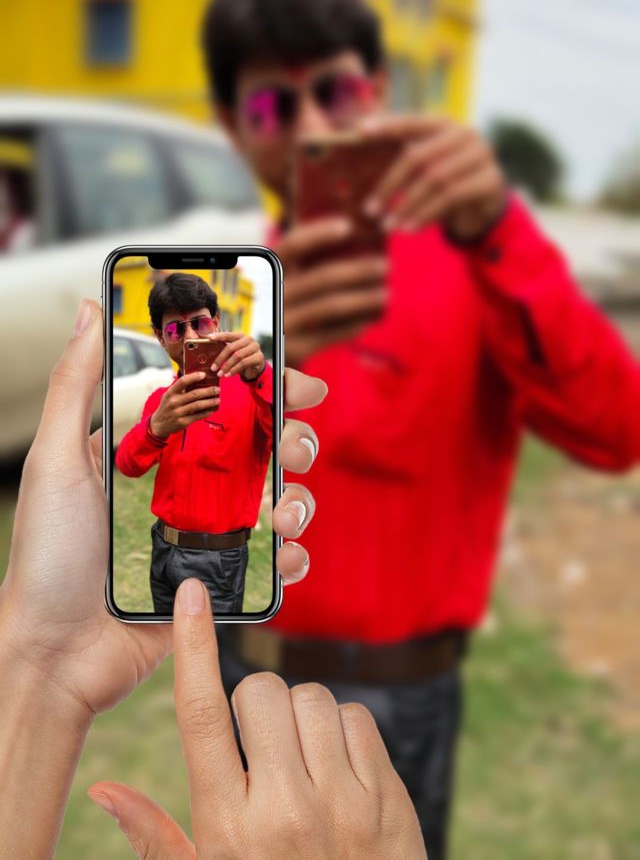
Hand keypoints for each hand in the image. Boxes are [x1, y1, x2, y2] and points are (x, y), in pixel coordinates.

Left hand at [0, 299, 326, 720]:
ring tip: (284, 513)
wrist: (55, 654)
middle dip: (293, 439)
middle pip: (263, 447)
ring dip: (300, 498)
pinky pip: (274, 561)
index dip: (264, 385)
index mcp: (157, 449)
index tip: (295, 379)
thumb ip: (76, 383)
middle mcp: (190, 485)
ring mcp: (210, 532)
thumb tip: (90, 309)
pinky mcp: (222, 579)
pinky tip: (284, 556)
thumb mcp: (55, 458)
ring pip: (280, 499)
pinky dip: (293, 556)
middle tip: (294, 446)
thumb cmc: (47, 555)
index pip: (221, 401)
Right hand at [87, 577, 427, 859]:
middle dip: (255, 702)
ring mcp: (343, 803)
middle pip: (261, 692)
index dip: (193, 647)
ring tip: (299, 760)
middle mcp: (286, 810)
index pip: (201, 717)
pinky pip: (357, 717)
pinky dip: (342, 729)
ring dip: (300, 715)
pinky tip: (335, 768)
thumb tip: (103, 789)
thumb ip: (155, 836)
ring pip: (313, 697)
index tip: (191, 595)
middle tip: (260, 744)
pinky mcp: (387, 798)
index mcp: (229, 827)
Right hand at [150, 373, 220, 438]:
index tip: (204, 374)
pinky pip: (198, 416)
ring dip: (210, 402)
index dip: (194, 377)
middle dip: (208, 391)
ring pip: (198, 405)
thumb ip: (180, 389)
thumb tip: (198, 380)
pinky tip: (212, 410)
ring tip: (218, 399)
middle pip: (195, 394)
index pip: (183, 381)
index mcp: (171, 393)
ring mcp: (178, 412)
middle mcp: (174, 402)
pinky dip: (206, 412)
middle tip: (218, 389)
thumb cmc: (167, 407)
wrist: (158, 425)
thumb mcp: (169, 396)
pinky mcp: (183, 422)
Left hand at [207, 331, 265, 379]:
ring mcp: (255, 347)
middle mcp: (249, 339)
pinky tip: (228, 375)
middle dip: (220, 358)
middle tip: (213, 368)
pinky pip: (244, 363)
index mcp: (240, 336)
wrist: (254, 368)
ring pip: (237, 356)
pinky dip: (234, 370)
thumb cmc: (240, 359)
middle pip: (231, 347)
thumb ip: (223, 349)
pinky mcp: (259, 357)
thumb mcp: (232, 353)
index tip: (209, 337)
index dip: (219, 336)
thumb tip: (207, 351)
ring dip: (227, 366)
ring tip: (220, 374)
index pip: (228, 335)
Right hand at [278, 218, 387, 366]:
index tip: (349, 226)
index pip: (292, 244)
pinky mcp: (294, 348)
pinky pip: (332, 334)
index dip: (320, 233)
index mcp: (268, 272)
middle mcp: (272, 295)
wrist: (263, 352)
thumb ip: (304, 264)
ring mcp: (282, 323)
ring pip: (332, 306)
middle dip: (360, 270)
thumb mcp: (283, 282)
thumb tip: (355, 239)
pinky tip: (370, 318)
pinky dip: (354, 325)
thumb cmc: (282, 307)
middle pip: (323, 277)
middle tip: (385, 266)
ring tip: (385, 294)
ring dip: (364, 298)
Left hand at [361, 115, 507, 240]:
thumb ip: (401, 155)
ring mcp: (481, 155)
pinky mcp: (490, 180)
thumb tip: (360, 138)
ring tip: (388, 225)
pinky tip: (410, 229)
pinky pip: (451, 197)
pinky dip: (426, 215)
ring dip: (407, 206)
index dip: (387, 125)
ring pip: (435, 180)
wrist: (484, 204)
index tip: (361, 131)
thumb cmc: (445, 182)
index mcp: (445, 124)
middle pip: (419, 156)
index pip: (412, 122)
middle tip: (370, 209)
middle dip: (390, 185)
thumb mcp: (424, 166)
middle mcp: (465, 134)